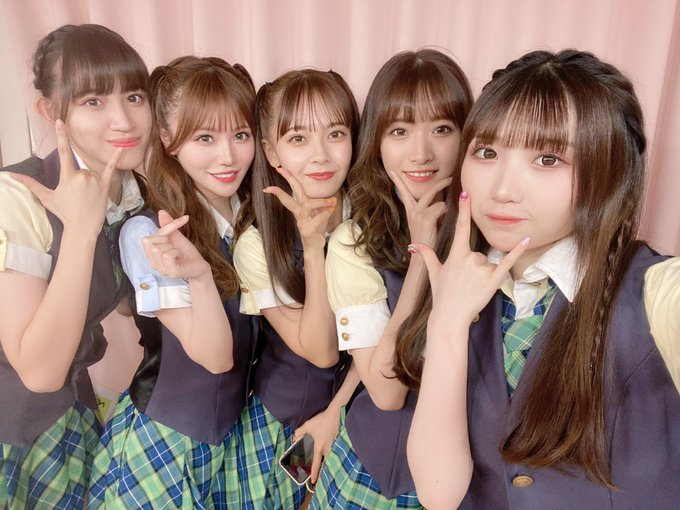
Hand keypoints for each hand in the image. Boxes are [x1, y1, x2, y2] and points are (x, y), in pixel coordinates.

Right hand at [10, 119, 119, 238]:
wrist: (82, 227)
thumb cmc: (64, 212)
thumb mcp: (46, 197)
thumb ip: (31, 184)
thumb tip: (12, 176)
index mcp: (68, 176)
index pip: (63, 151)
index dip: (61, 136)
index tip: (60, 122)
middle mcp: (82, 175)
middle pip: (80, 169)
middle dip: (78, 180)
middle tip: (78, 196)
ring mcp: (95, 179)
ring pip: (91, 173)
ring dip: (89, 181)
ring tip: (87, 197)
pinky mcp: (105, 185)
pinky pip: (111, 168)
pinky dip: (115, 158)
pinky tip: (121, 149)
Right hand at [142, 210, 210, 279]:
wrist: (200, 265)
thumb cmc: (187, 252)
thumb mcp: (176, 236)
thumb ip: (168, 225)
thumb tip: (161, 212)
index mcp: (152, 256)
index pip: (147, 238)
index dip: (165, 228)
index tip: (182, 221)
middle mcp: (154, 264)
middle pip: (149, 242)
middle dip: (165, 239)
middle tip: (175, 247)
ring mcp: (162, 270)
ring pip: (158, 249)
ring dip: (172, 247)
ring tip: (178, 253)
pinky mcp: (171, 273)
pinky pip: (167, 255)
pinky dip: (176, 252)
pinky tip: (180, 257)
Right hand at [264, 167, 335, 251]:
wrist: (315, 247)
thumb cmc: (316, 229)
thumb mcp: (320, 215)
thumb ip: (324, 207)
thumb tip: (332, 199)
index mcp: (299, 208)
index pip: (292, 192)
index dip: (286, 180)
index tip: (278, 169)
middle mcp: (298, 213)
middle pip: (292, 193)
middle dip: (287, 180)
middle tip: (279, 169)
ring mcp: (301, 221)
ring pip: (308, 204)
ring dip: (321, 201)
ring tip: (332, 201)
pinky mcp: (307, 230)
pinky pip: (318, 217)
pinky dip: (326, 214)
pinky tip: (331, 211)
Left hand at [292, 405, 342, 483]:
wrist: (335, 414)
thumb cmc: (321, 421)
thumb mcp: (307, 426)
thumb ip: (299, 433)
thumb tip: (294, 438)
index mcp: (319, 447)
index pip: (316, 464)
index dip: (314, 473)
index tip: (313, 481)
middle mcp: (327, 449)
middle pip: (323, 462)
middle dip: (320, 468)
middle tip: (316, 472)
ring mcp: (333, 445)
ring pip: (328, 456)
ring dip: (324, 460)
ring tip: (320, 461)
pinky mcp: (336, 440)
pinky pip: (331, 450)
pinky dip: (327, 452)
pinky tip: (325, 448)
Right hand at [388, 169, 449, 246]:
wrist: (421, 256)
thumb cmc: (425, 241)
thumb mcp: (424, 224)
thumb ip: (429, 212)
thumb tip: (440, 203)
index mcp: (410, 211)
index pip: (403, 192)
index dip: (398, 181)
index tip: (393, 171)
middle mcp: (413, 210)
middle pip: (427, 191)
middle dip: (440, 184)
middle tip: (450, 179)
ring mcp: (418, 213)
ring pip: (439, 201)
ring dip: (445, 210)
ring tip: (443, 221)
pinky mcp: (426, 217)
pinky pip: (442, 208)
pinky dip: (445, 215)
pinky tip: (441, 224)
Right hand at [411, 192, 528, 326]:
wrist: (450, 317)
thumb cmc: (442, 295)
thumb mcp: (434, 273)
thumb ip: (427, 256)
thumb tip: (415, 245)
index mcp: (455, 255)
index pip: (461, 228)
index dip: (463, 210)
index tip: (466, 194)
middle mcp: (469, 259)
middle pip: (478, 253)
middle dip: (473, 266)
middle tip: (464, 282)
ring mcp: (482, 269)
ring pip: (487, 262)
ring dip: (482, 274)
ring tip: (472, 288)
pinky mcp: (494, 279)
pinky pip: (507, 261)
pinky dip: (517, 250)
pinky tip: (526, 239)